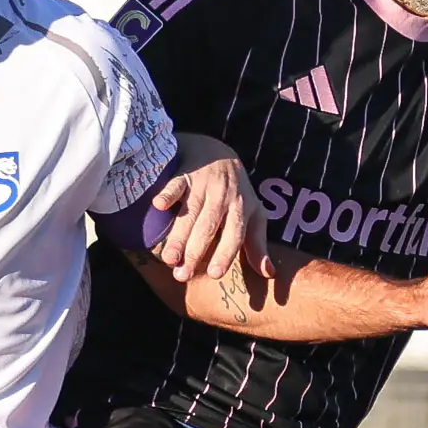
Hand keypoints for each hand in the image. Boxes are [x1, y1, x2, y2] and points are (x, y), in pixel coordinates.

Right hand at [149, 144, 273, 283]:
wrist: (217, 151)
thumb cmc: (237, 192)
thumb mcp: (254, 215)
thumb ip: (258, 245)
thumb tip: (269, 274)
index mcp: (241, 208)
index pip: (235, 233)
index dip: (225, 253)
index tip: (214, 274)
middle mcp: (223, 196)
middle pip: (208, 227)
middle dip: (195, 251)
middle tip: (182, 275)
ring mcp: (203, 184)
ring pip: (190, 212)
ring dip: (178, 235)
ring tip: (168, 259)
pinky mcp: (185, 174)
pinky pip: (176, 183)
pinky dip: (167, 192)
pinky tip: (158, 205)